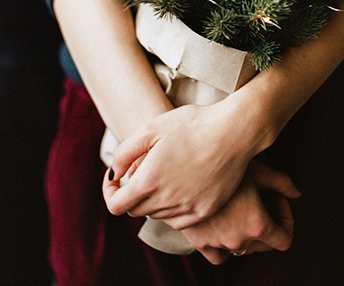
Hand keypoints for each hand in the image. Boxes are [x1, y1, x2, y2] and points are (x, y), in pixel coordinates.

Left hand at [103, 101, 260, 228]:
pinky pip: (179, 220)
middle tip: (145, 167)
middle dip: (133, 192)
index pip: (116, 206)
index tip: (116, 179)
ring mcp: (187, 209)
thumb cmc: (192, 123)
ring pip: (157, 214)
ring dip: (154, 198)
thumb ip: (125, 152)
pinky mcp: (205, 211)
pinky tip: (181, 185)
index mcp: (149, 180)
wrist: (234, 131)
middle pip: (136, 211)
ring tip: (166, 171)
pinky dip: (173, 207)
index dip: (110, 192)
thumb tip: (114, 173)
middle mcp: (166, 201)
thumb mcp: (151, 127)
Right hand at [180, 160, 298, 264]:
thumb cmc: (226, 165)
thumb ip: (283, 183)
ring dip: (247, 234)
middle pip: (265, 245)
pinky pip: (219, 256)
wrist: (188, 168)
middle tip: (261, 200)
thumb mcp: (259, 170)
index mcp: (258, 225)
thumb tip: (296, 193)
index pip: (284, 239)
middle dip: (268, 223)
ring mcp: (219, 244)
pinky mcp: (201, 243)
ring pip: (243, 249)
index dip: (287, 220)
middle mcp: (239, 240)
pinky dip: (225, 246)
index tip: (278, 202)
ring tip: (241, 210)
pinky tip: (224, 227)